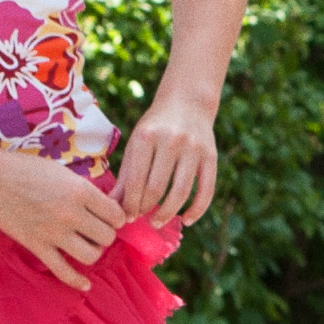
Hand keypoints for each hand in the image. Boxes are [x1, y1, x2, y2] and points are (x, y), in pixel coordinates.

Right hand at [0, 146, 130, 289]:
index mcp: (80, 191)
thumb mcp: (63, 173)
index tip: (108, 217)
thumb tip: (105, 208)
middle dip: (105, 235)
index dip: (116, 217)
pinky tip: (85, 285)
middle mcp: (70, 213)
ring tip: (86, 244)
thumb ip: (85, 191)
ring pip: (91, 255)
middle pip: (107, 237)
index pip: (116, 215)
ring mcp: (54, 232)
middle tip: (96, 230)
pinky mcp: (37, 246)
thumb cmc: (28, 170)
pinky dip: (77, 281)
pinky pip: (63, 271)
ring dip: (93, 252)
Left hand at [110, 95, 220, 228]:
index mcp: (146, 136)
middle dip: (145, 210)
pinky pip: (206, 190)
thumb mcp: (136, 143)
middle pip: (156, 188)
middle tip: (140, 219)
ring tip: (157, 222)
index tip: (126, 216)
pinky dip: (197, 210)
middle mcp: (171, 140)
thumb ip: (125, 175)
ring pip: (180, 192)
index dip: (129, 204)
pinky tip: (186, 220)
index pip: (135, 181)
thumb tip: (112, 207)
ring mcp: (193, 148)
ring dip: (167, 214)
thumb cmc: (155, 126)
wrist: (187, 101)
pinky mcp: (211, 155)